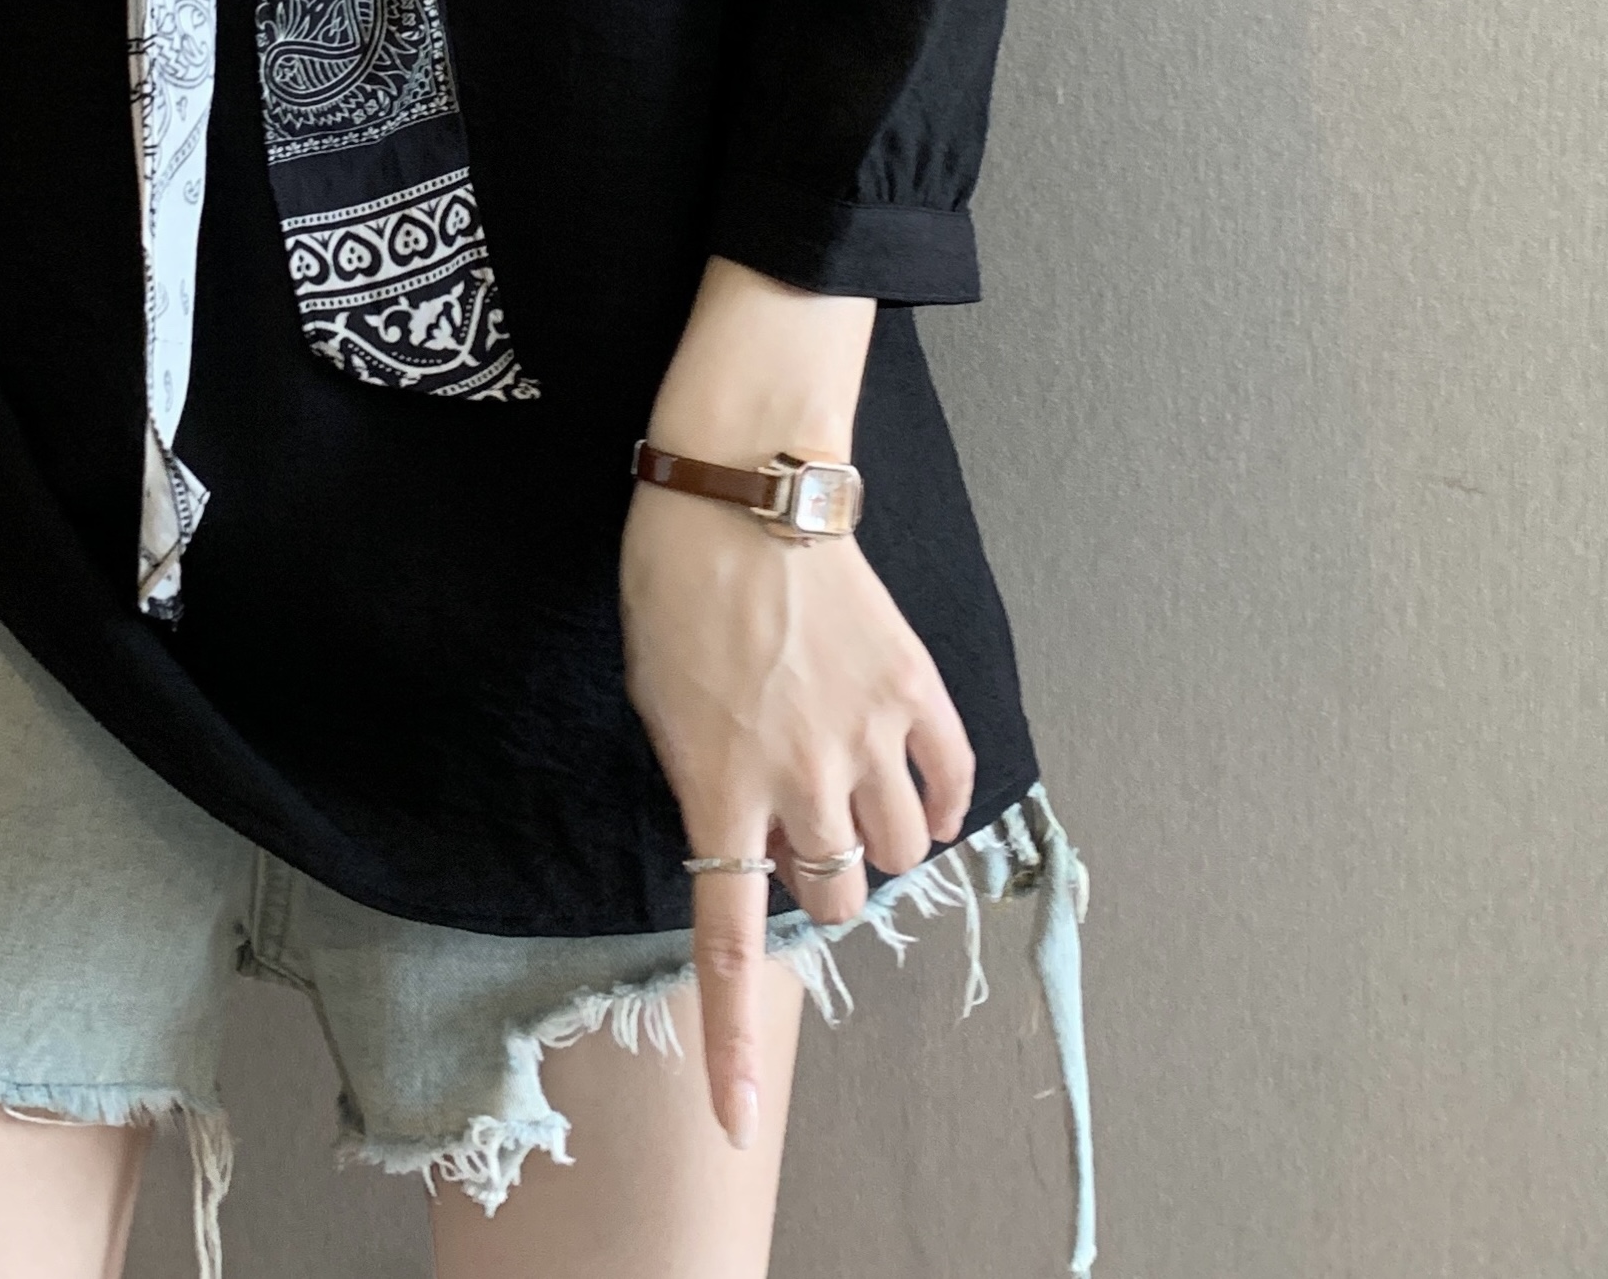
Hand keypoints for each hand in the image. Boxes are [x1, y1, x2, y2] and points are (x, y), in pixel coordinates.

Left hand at [620, 264, 972, 1150]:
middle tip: (796, 826)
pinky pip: (950, 787)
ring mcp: (867, 737)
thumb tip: (744, 838)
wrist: (743, 489)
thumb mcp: (656, 699)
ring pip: (895, 853)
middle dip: (814, 883)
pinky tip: (916, 790)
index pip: (725, 942)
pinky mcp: (917, 691)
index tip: (739, 1117)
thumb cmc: (674, 586)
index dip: (733, 1041)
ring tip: (850, 794)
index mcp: (718, 787)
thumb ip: (704, 782)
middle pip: (831, 898)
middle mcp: (801, 780)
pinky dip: (938, 805)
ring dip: (874, 842)